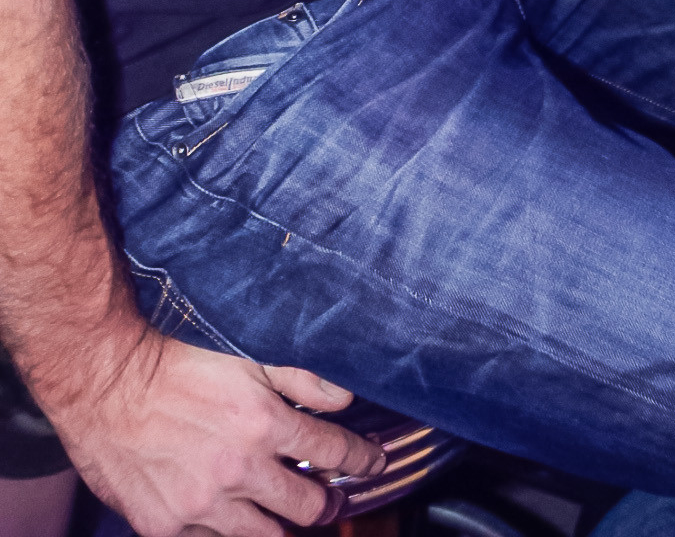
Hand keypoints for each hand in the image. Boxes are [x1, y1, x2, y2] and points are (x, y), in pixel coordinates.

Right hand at [49, 329, 384, 535]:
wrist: (106, 383)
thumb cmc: (176, 361)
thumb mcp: (247, 353)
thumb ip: (303, 376)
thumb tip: (346, 397)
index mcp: (264, 425)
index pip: (334, 454)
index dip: (362, 460)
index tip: (371, 463)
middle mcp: (239, 472)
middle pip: (307, 508)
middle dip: (325, 503)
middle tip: (328, 498)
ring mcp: (203, 506)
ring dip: (281, 526)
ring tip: (285, 515)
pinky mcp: (167, 527)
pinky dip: (226, 533)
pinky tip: (230, 518)